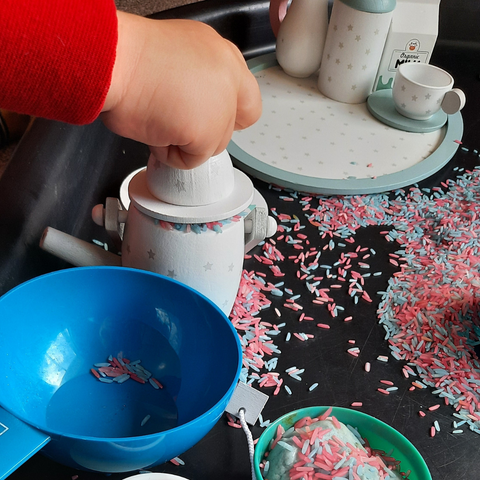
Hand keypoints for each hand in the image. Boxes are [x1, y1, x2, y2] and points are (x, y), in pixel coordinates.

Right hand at [101, 12, 261, 168]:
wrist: (115, 61)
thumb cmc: (130, 57)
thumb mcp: (177, 58)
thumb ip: (199, 81)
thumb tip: (199, 106)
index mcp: (223, 55)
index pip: (246, 99)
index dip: (229, 115)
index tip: (214, 120)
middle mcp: (228, 78)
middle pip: (228, 127)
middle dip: (201, 131)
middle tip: (175, 120)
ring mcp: (222, 106)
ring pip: (211, 145)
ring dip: (183, 141)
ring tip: (158, 117)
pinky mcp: (207, 132)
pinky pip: (192, 159)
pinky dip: (170, 154)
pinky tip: (155, 129)